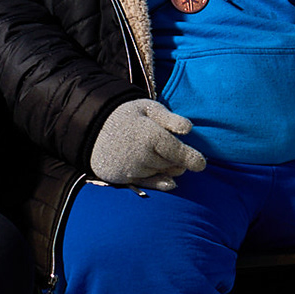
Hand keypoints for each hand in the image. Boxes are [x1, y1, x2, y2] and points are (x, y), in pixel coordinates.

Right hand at [89, 99, 206, 188]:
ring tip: (157, 154)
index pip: (177, 152)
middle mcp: (140, 155)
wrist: (92, 127)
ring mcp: (131, 169)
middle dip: (178, 160)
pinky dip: (159, 183)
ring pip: (161, 174)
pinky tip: (168, 182)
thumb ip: (170, 119)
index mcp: (149, 135)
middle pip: (171, 165)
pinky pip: (147, 185)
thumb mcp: (148, 108)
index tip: (202, 164)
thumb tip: (189, 129)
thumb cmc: (126, 115)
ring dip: (166, 168)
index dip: (192, 159)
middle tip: (174, 152)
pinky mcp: (123, 178)